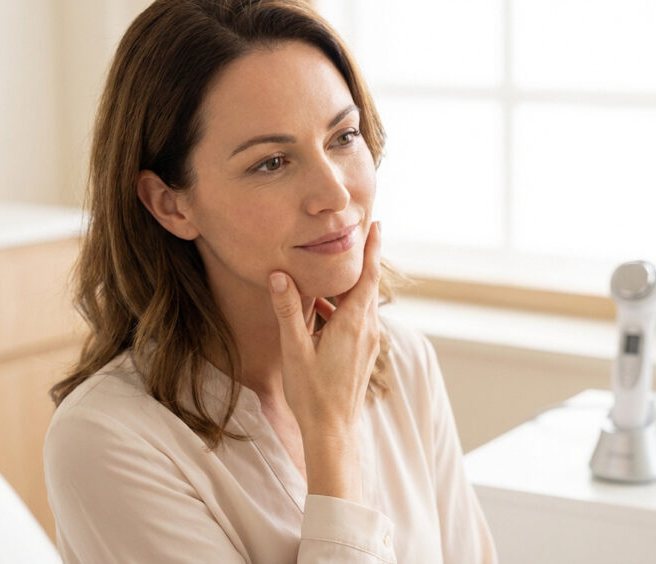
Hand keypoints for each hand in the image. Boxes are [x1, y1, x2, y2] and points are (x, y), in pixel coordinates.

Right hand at [267, 221, 380, 498]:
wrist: (332, 431)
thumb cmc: (312, 393)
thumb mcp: (294, 349)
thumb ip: (288, 310)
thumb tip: (279, 275)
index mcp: (355, 323)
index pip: (368, 275)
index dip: (372, 248)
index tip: (376, 224)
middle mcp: (368, 329)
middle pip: (367, 285)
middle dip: (359, 260)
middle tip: (349, 235)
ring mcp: (368, 343)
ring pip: (361, 303)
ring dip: (346, 286)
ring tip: (327, 271)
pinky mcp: (363, 353)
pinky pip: (357, 320)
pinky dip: (343, 306)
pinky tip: (321, 309)